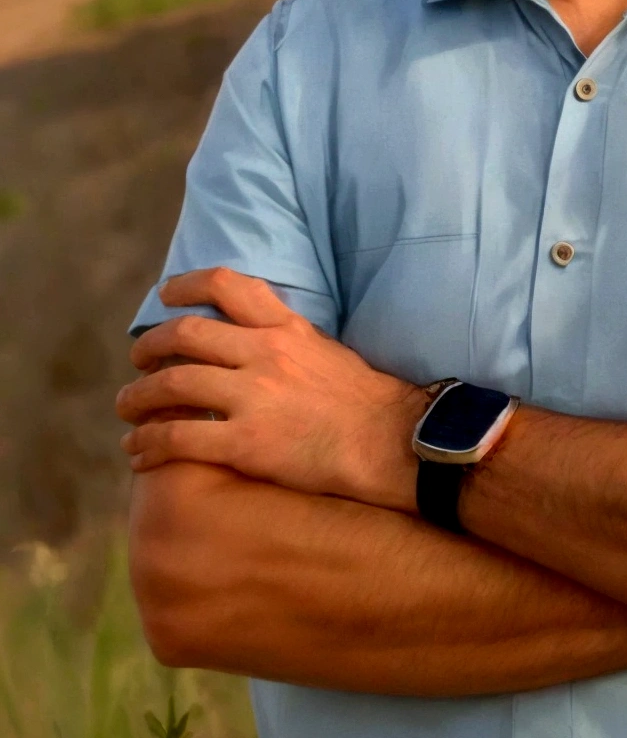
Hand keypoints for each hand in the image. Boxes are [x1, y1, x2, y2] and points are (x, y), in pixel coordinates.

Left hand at [116, 267, 422, 510]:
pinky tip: (139, 452)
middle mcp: (265, 354)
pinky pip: (179, 438)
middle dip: (150, 347)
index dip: (187, 285)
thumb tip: (249, 338)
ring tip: (127, 408)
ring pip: (171, 386)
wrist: (388, 442)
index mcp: (286, 328)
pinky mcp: (245, 442)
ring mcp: (253, 397)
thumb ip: (285, 339)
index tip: (166, 295)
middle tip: (139, 360)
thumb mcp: (325, 349)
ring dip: (137, 397)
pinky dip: (149, 443)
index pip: (228, 286)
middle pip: (185, 335)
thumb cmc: (363, 401)